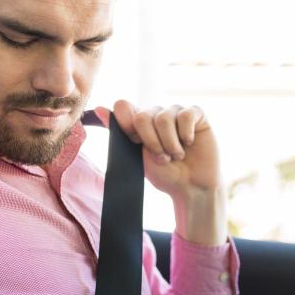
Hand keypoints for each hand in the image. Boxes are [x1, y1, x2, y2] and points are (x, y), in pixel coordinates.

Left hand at [103, 101, 221, 197]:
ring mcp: (176, 111)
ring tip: (177, 155)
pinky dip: (186, 134)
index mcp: (138, 121)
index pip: (123, 106)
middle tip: (162, 158)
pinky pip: (186, 115)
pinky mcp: (196, 114)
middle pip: (143, 116)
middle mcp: (156, 113)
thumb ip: (119, 131)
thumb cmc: (165, 174)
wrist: (191, 188)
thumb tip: (98, 108)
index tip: (137, 144)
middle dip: (152, 143)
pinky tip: (190, 144)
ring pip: (164, 117)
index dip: (127, 126)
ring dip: (170, 143)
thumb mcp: (135, 156)